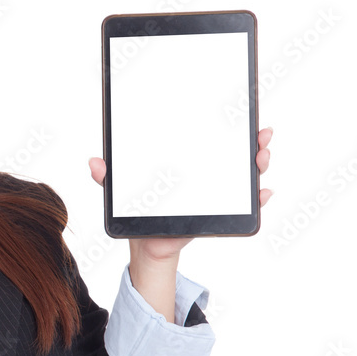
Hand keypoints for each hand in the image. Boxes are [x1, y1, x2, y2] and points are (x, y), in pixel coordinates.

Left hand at [88, 126, 274, 261]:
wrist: (146, 241)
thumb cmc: (139, 208)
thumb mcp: (121, 189)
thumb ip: (108, 176)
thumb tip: (93, 163)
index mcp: (189, 161)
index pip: (212, 138)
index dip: (228, 125)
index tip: (240, 114)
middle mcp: (208, 173)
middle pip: (236, 154)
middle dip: (253, 143)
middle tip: (260, 137)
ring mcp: (218, 193)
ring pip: (245, 176)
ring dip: (258, 165)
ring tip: (260, 159)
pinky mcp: (220, 215)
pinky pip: (245, 207)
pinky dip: (257, 201)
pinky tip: (263, 194)